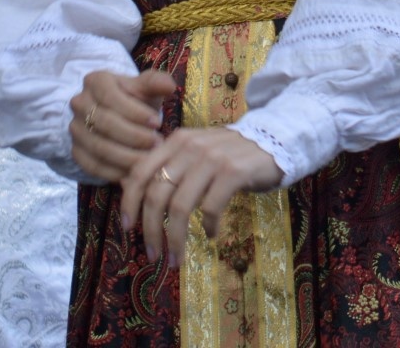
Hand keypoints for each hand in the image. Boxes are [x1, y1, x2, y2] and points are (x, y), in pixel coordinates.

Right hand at [69, 69, 175, 182]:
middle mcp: (79, 104)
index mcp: (95, 81)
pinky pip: (94, 166)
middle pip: (105, 123)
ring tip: (150, 159)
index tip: (157, 123)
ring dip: (128, 157)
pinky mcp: (76, 151)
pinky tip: (136, 172)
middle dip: (134, 136)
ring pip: (100, 147)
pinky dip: (116, 172)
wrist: (118, 116)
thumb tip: (169, 86)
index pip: (110, 97)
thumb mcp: (146, 88)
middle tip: (157, 144)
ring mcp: (75, 129)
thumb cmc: (135, 100)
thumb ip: (156, 83)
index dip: (135, 112)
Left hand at [122, 126, 281, 267]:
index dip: (129, 203)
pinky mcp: (233, 171)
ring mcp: (212, 158)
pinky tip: (211, 234)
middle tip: (152, 255)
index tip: (127, 228)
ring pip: (180, 206)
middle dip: (150, 230)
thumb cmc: (229, 154)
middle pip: (157, 195)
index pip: (140, 172)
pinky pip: (210, 208)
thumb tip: (136, 198)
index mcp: (175, 141)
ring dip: (175, 239)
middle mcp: (190, 146)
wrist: (273, 141)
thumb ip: (171, 167)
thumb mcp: (196, 153)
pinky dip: (208, 227)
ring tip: (177, 258)